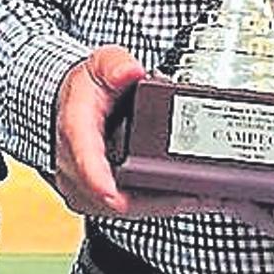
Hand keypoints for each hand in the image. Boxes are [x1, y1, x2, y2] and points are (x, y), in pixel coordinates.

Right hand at [54, 46, 224, 217]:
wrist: (72, 103)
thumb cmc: (88, 88)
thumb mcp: (100, 64)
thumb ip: (116, 65)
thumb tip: (130, 71)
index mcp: (75, 130)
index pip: (84, 158)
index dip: (97, 179)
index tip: (113, 193)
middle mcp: (74, 165)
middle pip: (114, 196)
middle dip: (158, 198)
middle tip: (199, 192)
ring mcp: (85, 187)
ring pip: (126, 208)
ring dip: (163, 205)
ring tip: (201, 195)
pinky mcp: (97, 200)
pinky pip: (129, 209)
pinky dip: (157, 205)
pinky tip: (184, 196)